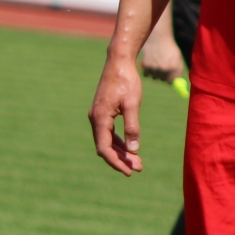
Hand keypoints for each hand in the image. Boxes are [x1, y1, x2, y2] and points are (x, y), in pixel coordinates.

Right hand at [88, 50, 144, 175]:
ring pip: (106, 141)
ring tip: (137, 161)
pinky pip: (108, 132)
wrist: (119, 62)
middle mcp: (95, 118)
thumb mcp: (133, 104)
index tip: (130, 172)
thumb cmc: (126, 81)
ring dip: (120, 152)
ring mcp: (97, 115)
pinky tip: (130, 147)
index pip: (104, 148)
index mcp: (100, 117)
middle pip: (105, 147)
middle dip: (121, 159)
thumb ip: (132, 127)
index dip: (116, 162)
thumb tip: (134, 150)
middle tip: (139, 168)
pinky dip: (118, 142)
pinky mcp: (102, 112)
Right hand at [138, 31, 185, 81]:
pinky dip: (147, 70)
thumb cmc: (168, 47)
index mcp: (173, 67)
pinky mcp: (146, 66)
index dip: (169, 78)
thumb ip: (177, 70)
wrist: (157, 37)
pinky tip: (150, 61)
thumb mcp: (177, 57)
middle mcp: (164, 69)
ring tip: (156, 61)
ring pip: (154, 77)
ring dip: (154, 72)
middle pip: (162, 79)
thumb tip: (175, 82)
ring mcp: (155, 68)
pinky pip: (146, 74)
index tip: (168, 75)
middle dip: (162, 74)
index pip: (170, 81)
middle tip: (161, 64)